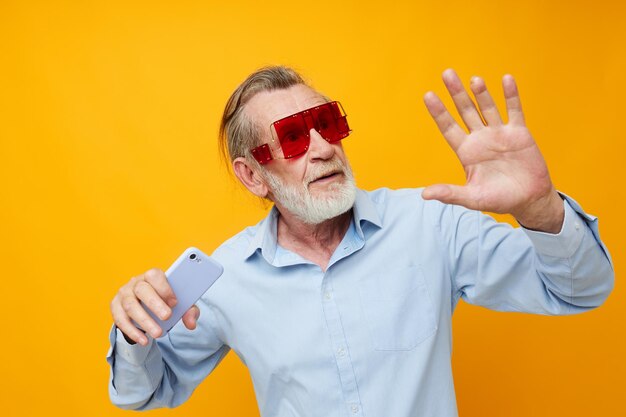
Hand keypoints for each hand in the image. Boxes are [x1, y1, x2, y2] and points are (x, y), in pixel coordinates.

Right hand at [110, 268, 199, 345]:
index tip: (174, 302)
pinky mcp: (115, 307)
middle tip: (167, 317)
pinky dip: (132, 331)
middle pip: (141, 289)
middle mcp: (135, 282)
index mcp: (152, 276)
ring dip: (144, 321)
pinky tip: (144, 340)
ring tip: (158, 334)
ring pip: (130, 306)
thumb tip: (191, 323)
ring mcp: (124, 294)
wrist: (145, 305)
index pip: (154, 275)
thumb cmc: (164, 300)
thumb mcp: (179, 304)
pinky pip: (120, 319)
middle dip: (154, 304)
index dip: (164, 288)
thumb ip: (188, 310)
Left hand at [422, 69, 563, 232]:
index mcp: (466, 151)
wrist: (529, 200)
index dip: (439, 112)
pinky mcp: (519, 133)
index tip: (428, 95)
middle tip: (447, 73)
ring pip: (488, 108)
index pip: (448, 127)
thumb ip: (450, 194)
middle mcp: (480, 138)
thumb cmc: (498, 199)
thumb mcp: (472, 198)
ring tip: (474, 79)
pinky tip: (506, 79)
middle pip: (465, 111)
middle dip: (456, 93)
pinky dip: (511, 96)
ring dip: (481, 93)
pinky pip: (514, 110)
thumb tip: (424, 194)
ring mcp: (499, 133)